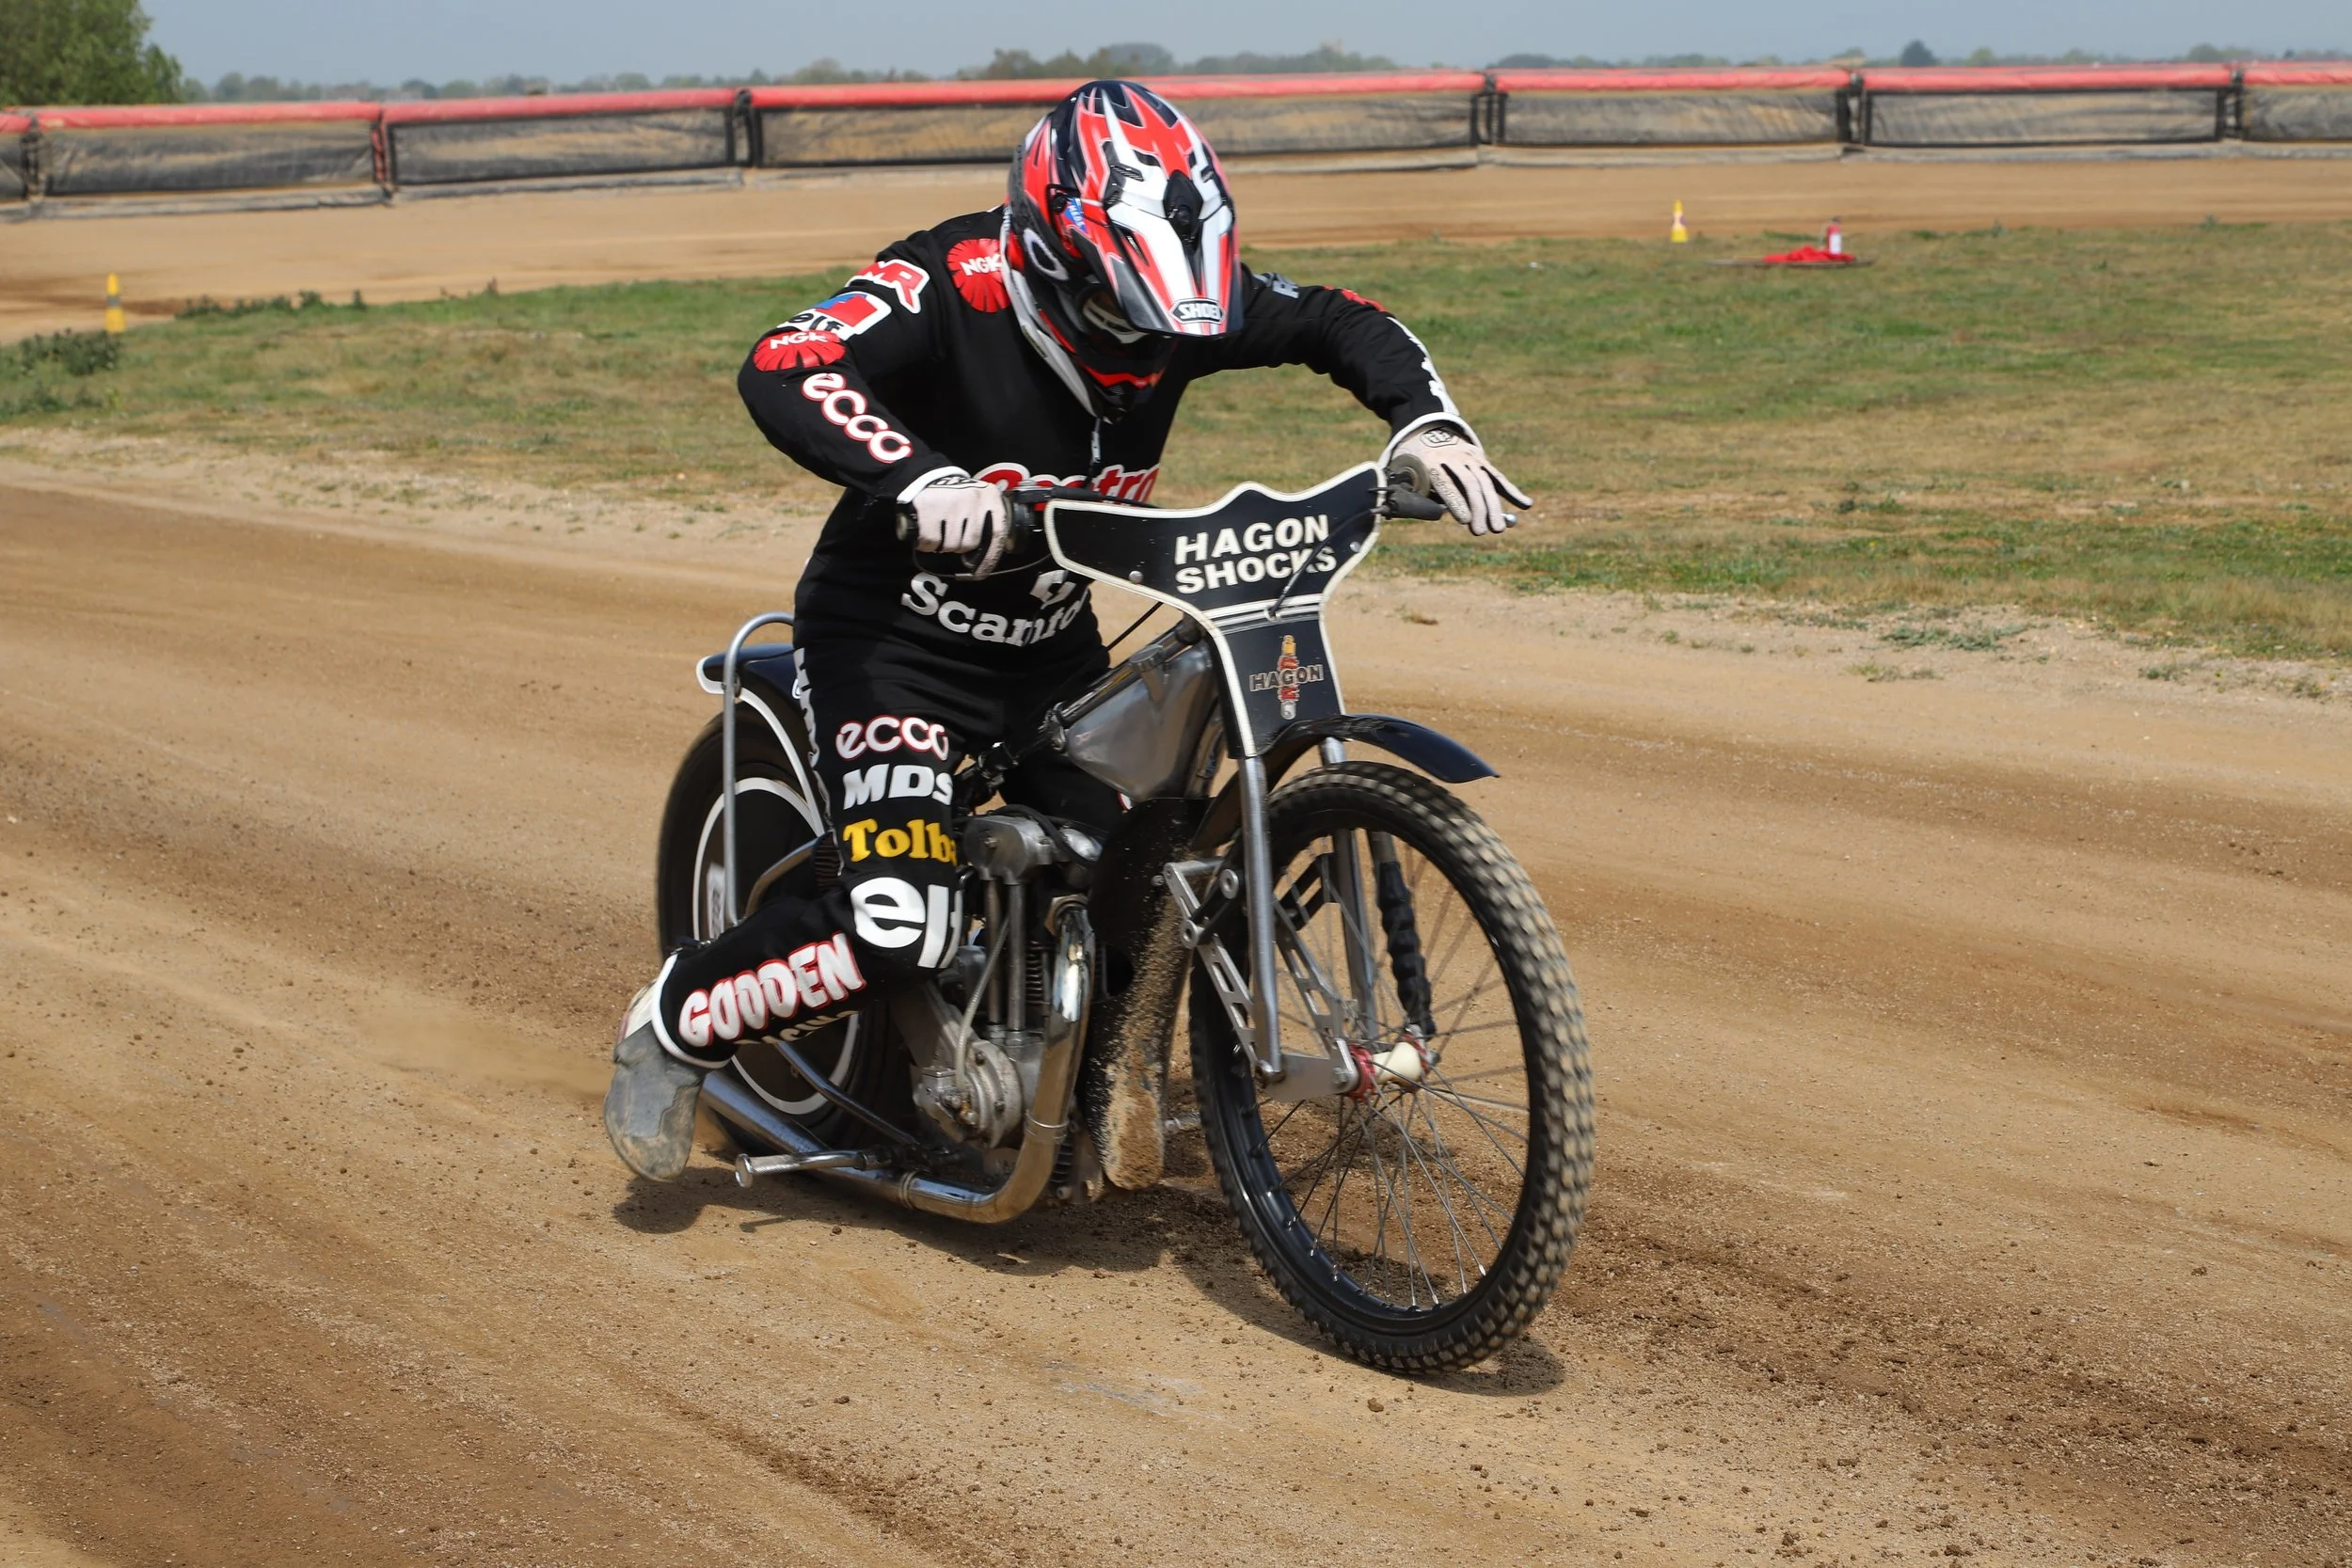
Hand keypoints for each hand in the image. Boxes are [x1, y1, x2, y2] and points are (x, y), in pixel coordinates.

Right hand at [907, 471, 1007, 575]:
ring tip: (939, 534)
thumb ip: (988, 522)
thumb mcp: (980, 502)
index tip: (982, 571)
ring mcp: (950, 502)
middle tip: (952, 537)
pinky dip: (927, 545)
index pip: (996, 533)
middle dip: (959, 546)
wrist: (929, 477)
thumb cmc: (958, 498)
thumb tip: (990, 555)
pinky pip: (931, 541)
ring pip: (951, 545)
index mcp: (990, 496)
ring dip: (943, 547)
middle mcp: (973, 497)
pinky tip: (927, 537)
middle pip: (970, 543)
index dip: (990, 556)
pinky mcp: (929, 507)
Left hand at [1386, 423, 1531, 536]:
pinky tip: (1526, 505)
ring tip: (1499, 529)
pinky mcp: (1481, 461)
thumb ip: (1406, 490)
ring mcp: (1470, 458)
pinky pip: (1498, 477)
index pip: (1446, 482)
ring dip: (1494, 506)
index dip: (1455, 501)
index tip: (1464, 520)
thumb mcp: (1401, 470)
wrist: (1425, 427)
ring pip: (1485, 482)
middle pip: (1469, 484)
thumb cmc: (1410, 458)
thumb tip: (1403, 514)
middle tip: (1482, 532)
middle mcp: (1454, 458)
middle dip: (1478, 509)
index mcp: (1431, 460)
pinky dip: (1512, 491)